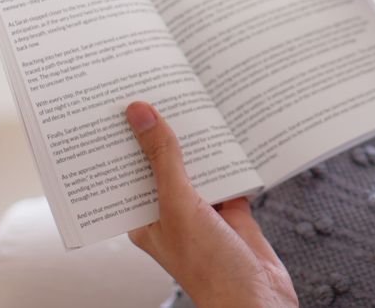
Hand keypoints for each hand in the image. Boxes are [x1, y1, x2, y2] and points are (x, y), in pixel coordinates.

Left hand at [124, 102, 296, 307]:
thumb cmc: (209, 267)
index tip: (118, 101)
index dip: (121, 138)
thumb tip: (140, 114)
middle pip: (162, 162)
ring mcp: (202, 211)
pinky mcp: (233, 210)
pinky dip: (232, 155)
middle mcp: (170, 211)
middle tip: (159, 87)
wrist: (257, 297)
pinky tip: (233, 129)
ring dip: (199, 140)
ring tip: (195, 99)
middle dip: (163, 131)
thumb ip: (163, 158)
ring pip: (197, 165)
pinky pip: (229, 173)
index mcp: (145, 217)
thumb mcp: (178, 205)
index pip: (126, 170)